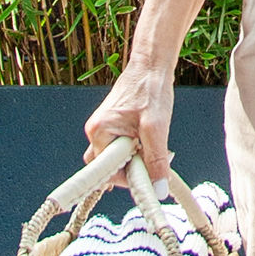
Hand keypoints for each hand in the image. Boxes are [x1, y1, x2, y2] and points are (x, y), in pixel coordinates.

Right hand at [85, 64, 172, 184]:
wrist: (151, 66)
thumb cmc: (150, 90)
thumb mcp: (156, 129)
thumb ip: (156, 161)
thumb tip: (158, 189)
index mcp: (100, 132)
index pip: (107, 173)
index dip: (128, 179)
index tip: (148, 177)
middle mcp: (96, 131)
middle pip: (108, 168)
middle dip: (131, 169)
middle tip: (152, 160)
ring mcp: (102, 129)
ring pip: (115, 159)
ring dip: (134, 160)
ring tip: (152, 146)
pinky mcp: (111, 127)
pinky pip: (118, 149)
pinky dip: (134, 151)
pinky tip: (148, 141)